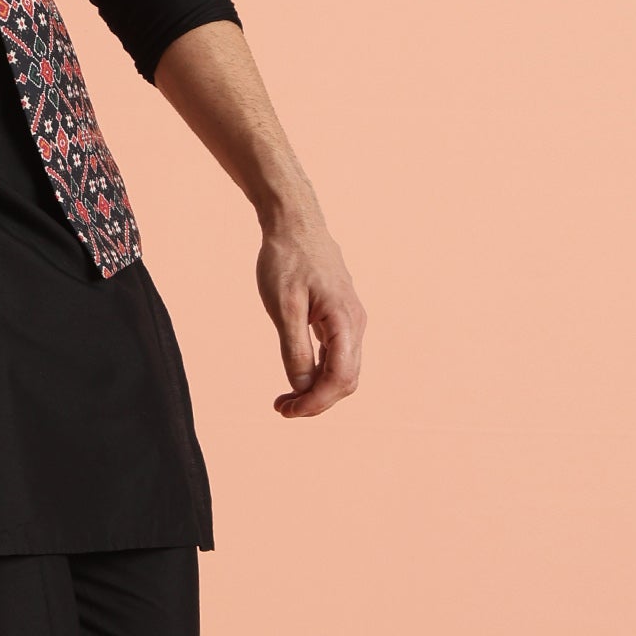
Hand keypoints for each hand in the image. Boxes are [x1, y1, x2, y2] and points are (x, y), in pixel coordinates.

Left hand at [256, 212, 364, 417]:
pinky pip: (337, 355)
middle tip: (281, 408)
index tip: (287, 411)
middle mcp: (355, 324)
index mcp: (345, 321)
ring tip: (285, 399)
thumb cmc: (286, 260)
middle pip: (346, 379)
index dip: (316, 402)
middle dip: (316, 401)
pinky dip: (319, 373)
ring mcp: (350, 321)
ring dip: (317, 390)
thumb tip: (303, 387)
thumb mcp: (283, 307)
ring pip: (343, 369)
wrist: (295, 224)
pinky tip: (296, 378)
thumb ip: (295, 348)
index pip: (341, 377)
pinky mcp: (340, 318)